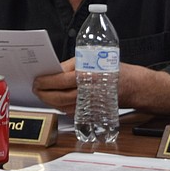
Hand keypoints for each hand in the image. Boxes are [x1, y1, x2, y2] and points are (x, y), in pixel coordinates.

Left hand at [33, 61, 169, 115]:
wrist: (133, 85)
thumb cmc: (112, 68)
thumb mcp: (90, 59)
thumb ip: (70, 65)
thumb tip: (52, 70)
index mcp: (88, 76)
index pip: (60, 80)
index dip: (45, 81)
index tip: (37, 79)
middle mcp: (88, 92)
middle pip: (58, 97)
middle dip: (43, 93)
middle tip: (35, 88)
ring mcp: (90, 104)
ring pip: (63, 106)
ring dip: (49, 101)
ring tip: (42, 93)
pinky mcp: (91, 111)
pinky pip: (70, 110)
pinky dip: (60, 106)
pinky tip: (55, 99)